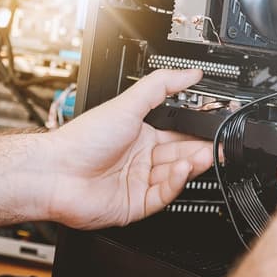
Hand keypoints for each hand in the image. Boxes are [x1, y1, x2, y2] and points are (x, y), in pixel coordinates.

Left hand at [43, 69, 212, 229]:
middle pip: (181, 154)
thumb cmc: (82, 138)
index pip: (178, 132)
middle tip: (219, 145)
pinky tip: (181, 170)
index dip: (197, 131)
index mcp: (141, 134)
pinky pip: (164, 195)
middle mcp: (141, 158)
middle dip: (201, 149)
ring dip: (191, 165)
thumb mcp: (127, 103)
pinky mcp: (136, 205)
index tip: (215, 126)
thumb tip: (189, 72)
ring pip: (175, 175)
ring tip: (204, 155)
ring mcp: (139, 182)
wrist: (57, 173)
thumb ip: (161, 85)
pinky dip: (175, 183)